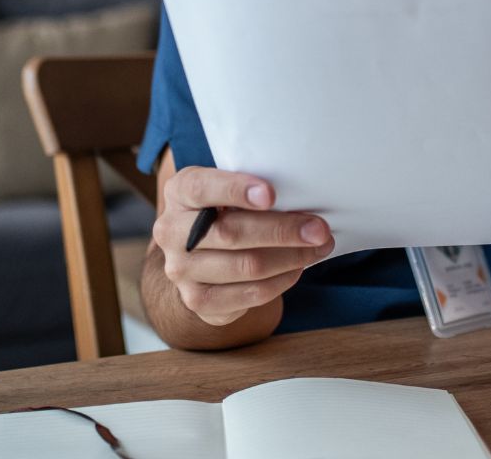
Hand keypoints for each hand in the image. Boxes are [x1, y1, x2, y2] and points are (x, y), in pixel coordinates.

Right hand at [153, 166, 333, 327]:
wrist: (199, 255)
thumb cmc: (225, 211)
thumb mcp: (228, 189)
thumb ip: (251, 189)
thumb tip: (303, 199)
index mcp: (179, 192)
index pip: (202, 188)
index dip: (236, 190)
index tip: (271, 195)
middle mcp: (171, 231)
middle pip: (232, 232)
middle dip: (283, 230)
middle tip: (319, 229)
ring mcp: (181, 270)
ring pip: (247, 266)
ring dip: (292, 257)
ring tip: (319, 247)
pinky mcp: (198, 301)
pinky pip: (250, 293)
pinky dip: (282, 280)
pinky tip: (298, 268)